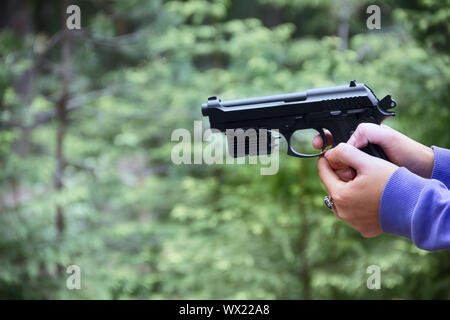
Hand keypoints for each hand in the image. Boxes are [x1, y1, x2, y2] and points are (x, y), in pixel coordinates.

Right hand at [313, 123, 434, 177]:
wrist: (421, 172)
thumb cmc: (407, 151)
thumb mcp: (387, 136)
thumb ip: (366, 132)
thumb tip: (346, 144)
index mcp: (360, 138)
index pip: (335, 135)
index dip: (324, 139)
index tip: (318, 145)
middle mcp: (357, 153)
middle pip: (334, 155)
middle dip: (331, 160)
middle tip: (333, 163)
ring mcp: (359, 168)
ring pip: (338, 170)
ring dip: (337, 173)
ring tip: (348, 175)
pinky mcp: (362, 182)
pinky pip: (347, 183)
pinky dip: (345, 184)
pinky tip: (349, 184)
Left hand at [318, 143, 397, 236]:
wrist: (416, 206)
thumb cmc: (392, 182)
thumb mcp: (367, 161)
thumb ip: (345, 153)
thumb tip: (330, 153)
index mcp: (340, 196)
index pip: (324, 174)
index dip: (325, 162)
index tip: (327, 155)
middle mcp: (343, 213)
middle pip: (333, 188)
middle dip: (338, 176)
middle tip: (348, 167)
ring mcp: (353, 223)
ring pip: (343, 201)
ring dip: (347, 190)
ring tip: (359, 180)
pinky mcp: (365, 229)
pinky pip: (355, 212)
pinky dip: (357, 203)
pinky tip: (369, 195)